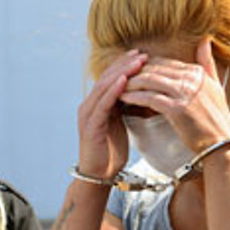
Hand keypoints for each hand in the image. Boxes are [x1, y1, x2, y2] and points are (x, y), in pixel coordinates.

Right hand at [77, 49, 145, 177]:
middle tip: (142, 54)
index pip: (110, 78)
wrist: (99, 175)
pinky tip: (125, 81)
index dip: (124, 64)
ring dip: (122, 72)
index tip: (141, 55)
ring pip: (104, 87)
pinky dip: (114, 90)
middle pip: (107, 77)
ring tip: (137, 62)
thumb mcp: (119, 123)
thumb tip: (140, 92)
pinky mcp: (90, 125)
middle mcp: (89, 105)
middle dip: (125, 64)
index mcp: (96, 103)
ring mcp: (88, 114)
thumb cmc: (111, 151)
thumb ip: (123, 106)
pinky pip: (103, 103)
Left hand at [120, 37, 229, 152]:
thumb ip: (207, 62)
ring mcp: (184, 93)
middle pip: (155, 69)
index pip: (165, 63)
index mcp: (197, 73)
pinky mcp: (177, 109)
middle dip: (134, 72)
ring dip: (131, 82)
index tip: (131, 70)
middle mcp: (191, 79)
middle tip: (118, 76)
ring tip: (116, 86)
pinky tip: (123, 98)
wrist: (222, 143)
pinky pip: (149, 98)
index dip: (146, 65)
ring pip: (150, 81)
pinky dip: (134, 96)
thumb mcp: (215, 85)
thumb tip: (205, 39)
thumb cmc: (217, 118)